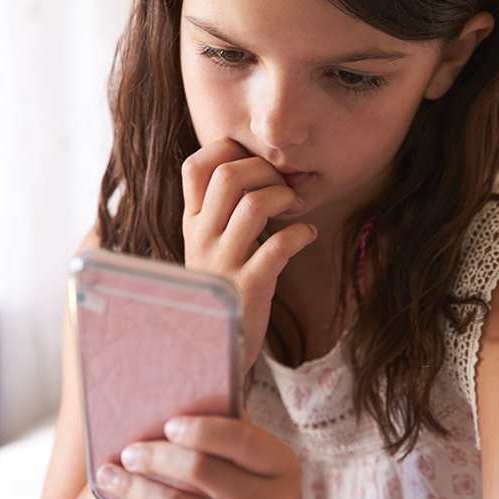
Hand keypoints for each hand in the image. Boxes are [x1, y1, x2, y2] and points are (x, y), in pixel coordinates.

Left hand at [96, 415, 309, 498]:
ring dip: (140, 491)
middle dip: (158, 458)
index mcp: (280, 466)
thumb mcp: (265, 463)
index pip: (242, 439)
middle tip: (129, 452)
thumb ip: (236, 435)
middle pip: (203, 472)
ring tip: (112, 477)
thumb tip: (186, 399)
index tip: (169, 424)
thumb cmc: (264, 490)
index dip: (203, 430)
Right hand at [181, 138, 317, 368]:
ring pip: (255, 204)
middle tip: (284, 187)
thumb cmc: (223, 287)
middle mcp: (201, 238)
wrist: (215, 346)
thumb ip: (220, 212)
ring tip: (297, 209)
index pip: (195, 166)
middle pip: (229, 175)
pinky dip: (302, 233)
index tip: (254, 163)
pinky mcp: (249, 286)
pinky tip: (308, 235)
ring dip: (286, 198)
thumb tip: (253, 168)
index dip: (227, 151)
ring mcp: (223, 262)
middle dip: (265, 170)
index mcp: (190, 223)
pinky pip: (279, 245)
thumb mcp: (209, 246)